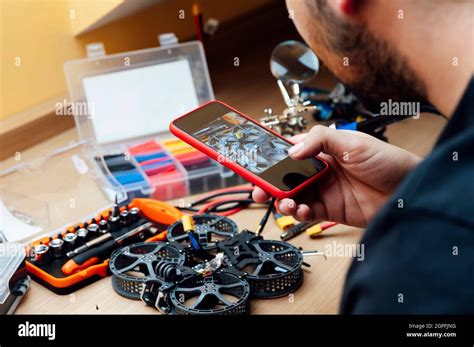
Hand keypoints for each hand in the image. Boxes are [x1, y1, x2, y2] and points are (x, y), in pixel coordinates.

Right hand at [253, 126, 420, 226]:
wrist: (410, 193)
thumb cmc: (388, 161)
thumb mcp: (353, 143)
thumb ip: (320, 141)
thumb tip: (293, 151)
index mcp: (323, 149)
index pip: (291, 151)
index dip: (273, 157)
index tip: (257, 163)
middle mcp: (320, 170)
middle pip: (286, 177)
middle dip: (270, 184)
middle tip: (260, 189)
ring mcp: (324, 190)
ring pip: (293, 196)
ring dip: (284, 200)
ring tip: (285, 203)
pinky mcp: (330, 210)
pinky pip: (307, 212)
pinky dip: (299, 213)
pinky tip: (301, 210)